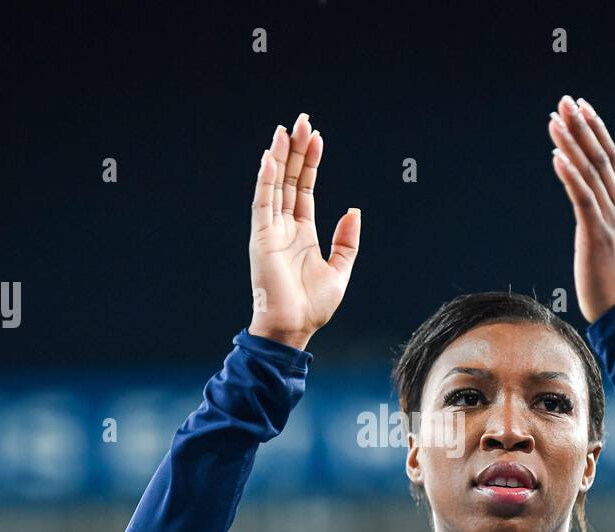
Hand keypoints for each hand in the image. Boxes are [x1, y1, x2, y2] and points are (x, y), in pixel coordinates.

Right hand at [248, 113, 360, 349]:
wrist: (293, 328)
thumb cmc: (313, 306)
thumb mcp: (340, 270)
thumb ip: (346, 242)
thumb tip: (353, 210)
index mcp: (303, 233)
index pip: (306, 189)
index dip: (311, 163)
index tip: (317, 138)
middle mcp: (285, 227)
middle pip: (291, 180)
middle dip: (296, 150)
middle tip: (302, 121)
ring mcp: (271, 231)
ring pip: (276, 186)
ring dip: (280, 158)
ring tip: (286, 130)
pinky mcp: (261, 239)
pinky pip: (262, 204)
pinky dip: (266, 182)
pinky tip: (271, 160)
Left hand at [548, 95, 614, 321]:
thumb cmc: (610, 282)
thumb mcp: (605, 243)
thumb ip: (599, 221)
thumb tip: (587, 208)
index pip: (611, 159)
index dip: (597, 131)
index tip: (583, 108)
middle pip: (601, 156)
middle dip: (582, 126)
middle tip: (566, 100)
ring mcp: (609, 219)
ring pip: (590, 172)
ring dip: (572, 143)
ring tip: (555, 119)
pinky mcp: (596, 234)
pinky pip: (582, 197)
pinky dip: (570, 174)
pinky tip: (556, 156)